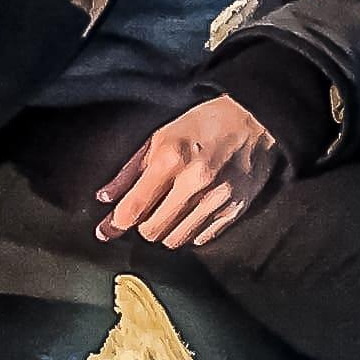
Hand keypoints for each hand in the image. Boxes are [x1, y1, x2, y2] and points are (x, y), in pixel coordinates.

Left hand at [93, 95, 289, 249]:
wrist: (253, 119)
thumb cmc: (203, 124)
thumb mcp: (159, 137)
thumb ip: (129, 171)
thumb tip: (105, 198)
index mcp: (171, 158)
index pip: (134, 208)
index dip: (116, 223)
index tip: (106, 231)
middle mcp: (195, 181)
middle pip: (153, 231)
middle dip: (144, 225)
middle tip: (148, 210)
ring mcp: (218, 198)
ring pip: (176, 240)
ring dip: (167, 230)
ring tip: (171, 211)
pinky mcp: (236, 209)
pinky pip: (201, 238)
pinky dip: (191, 231)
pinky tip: (193, 212)